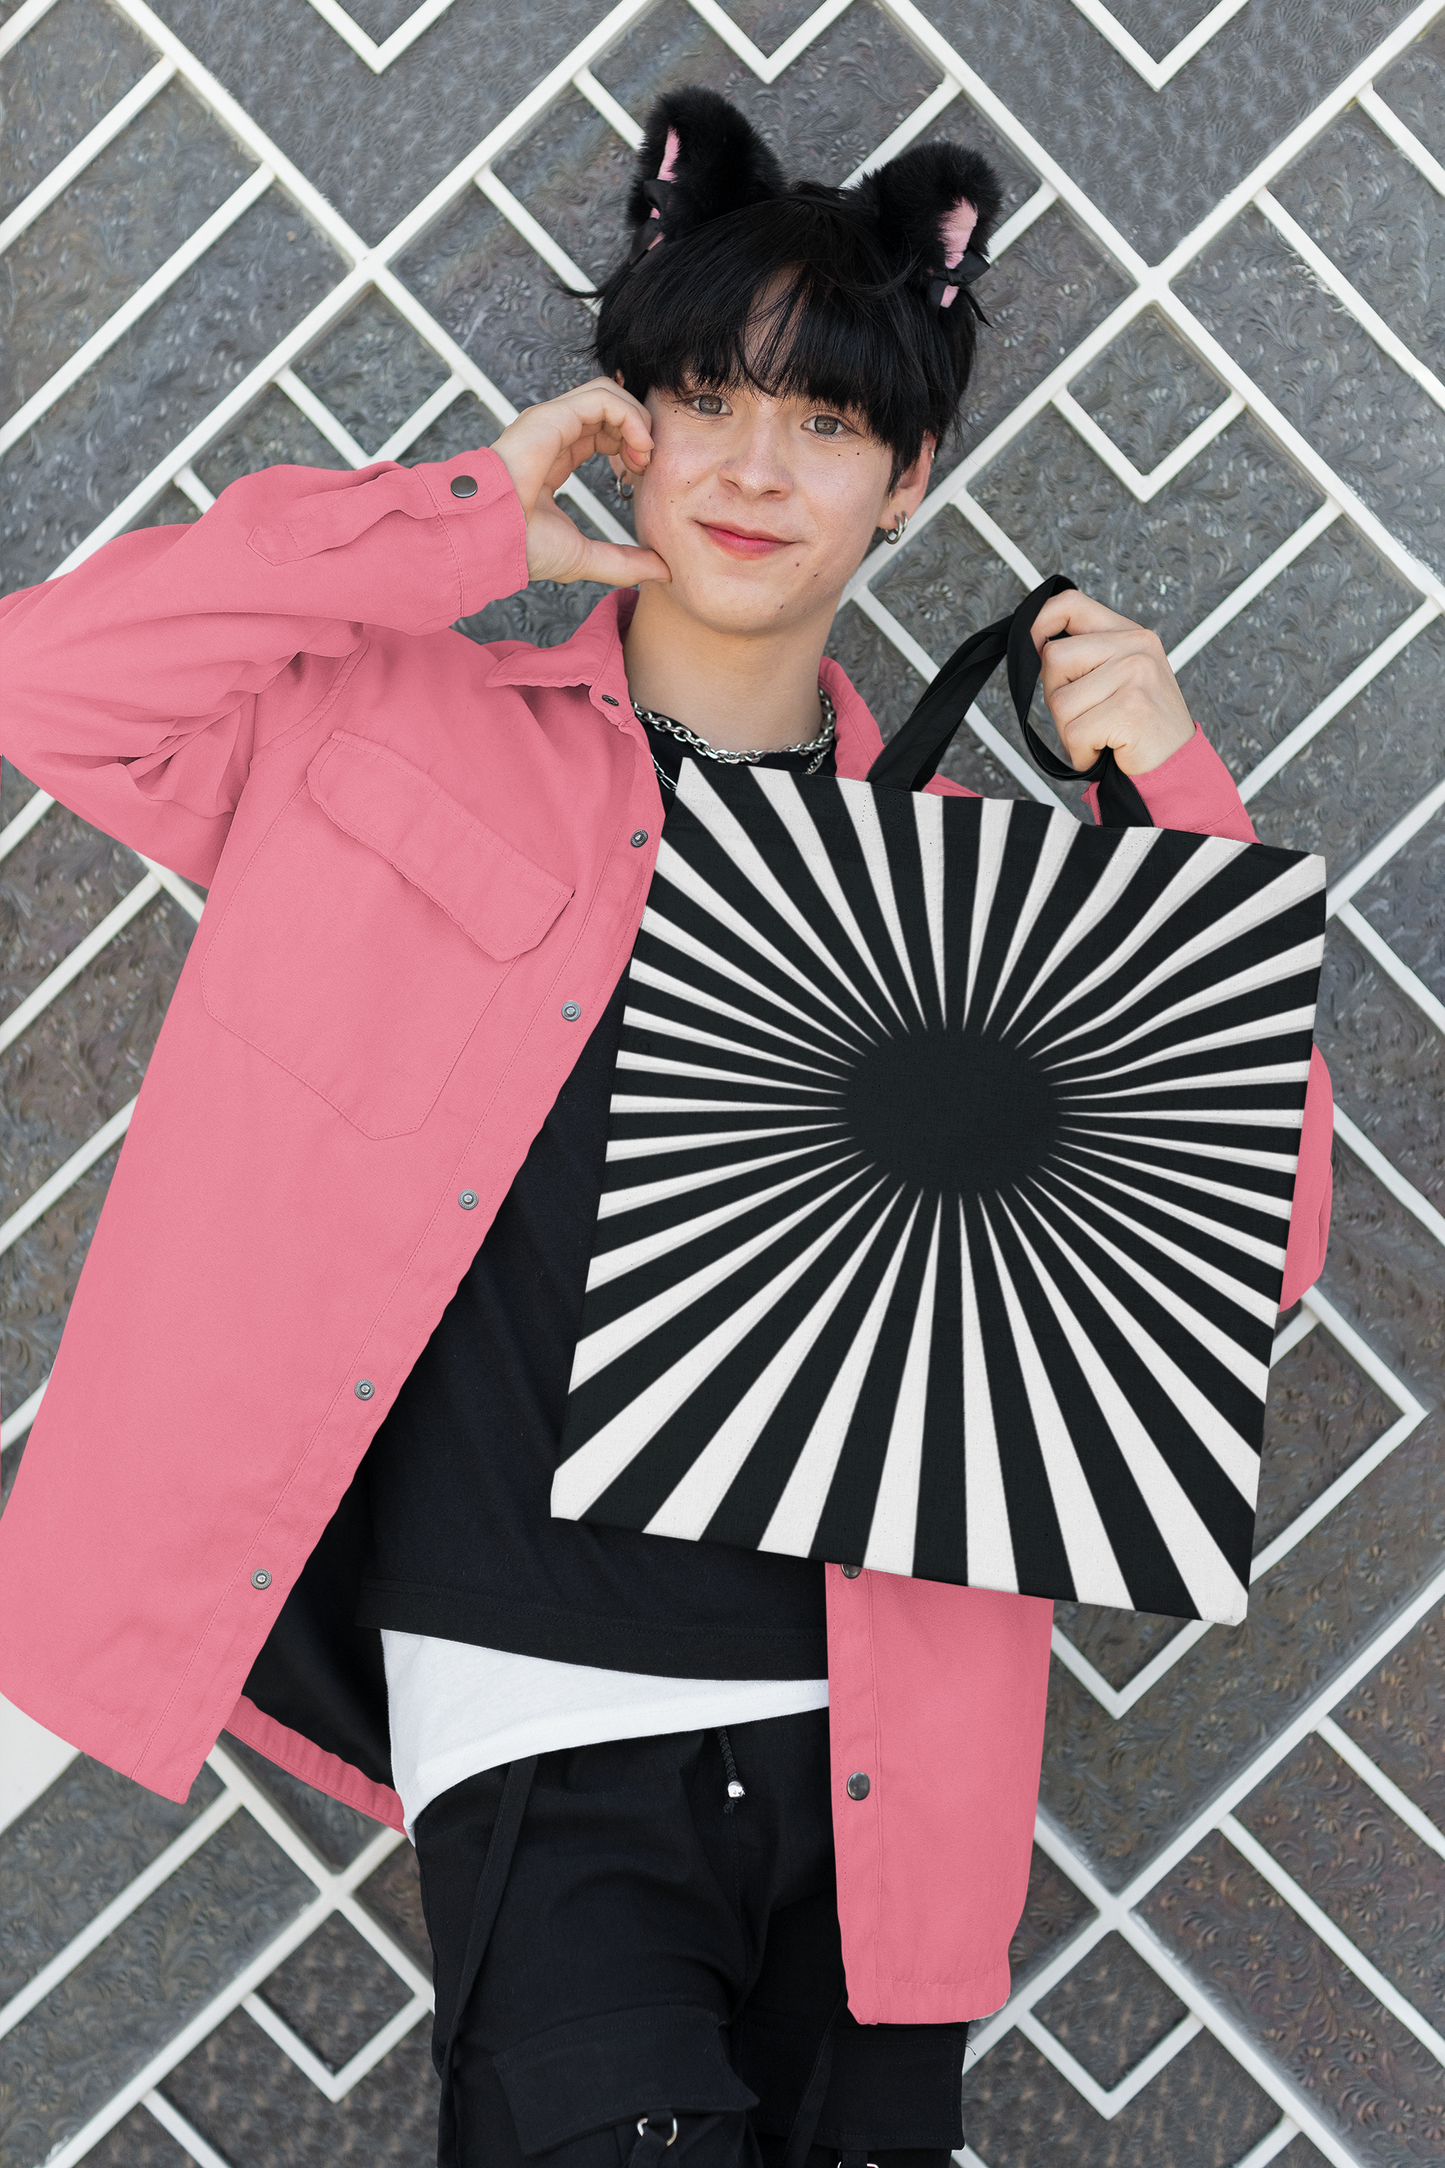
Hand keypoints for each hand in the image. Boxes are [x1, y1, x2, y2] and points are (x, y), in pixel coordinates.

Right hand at [490, 378, 670, 587]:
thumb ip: (623, 562)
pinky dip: (630, 416)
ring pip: (608, 393)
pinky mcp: (551, 418)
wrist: (491, 541)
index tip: (640, 475)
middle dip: (638, 429)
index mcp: (554, 456)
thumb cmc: (522, 548)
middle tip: (647, 463)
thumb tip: (661, 570)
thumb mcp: (586, 556)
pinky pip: (602, 397)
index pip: (600, 431)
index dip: (629, 445)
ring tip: (645, 453)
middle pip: (608, 406)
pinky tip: (639, 445)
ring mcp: (549, 422)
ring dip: (637, 419)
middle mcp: (551, 433)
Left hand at [1032, 589, 1193, 775]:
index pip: (1071, 604)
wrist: (1179, 765)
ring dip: (1071, 733)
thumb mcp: (1119, 679)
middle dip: (1058, 697)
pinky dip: (1082, 753)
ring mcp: (1135, 675)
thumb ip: (1086, 658)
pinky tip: (1107, 750)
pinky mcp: (1130, 709)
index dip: (1040, 621)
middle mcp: (1135, 647)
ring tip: (1102, 736)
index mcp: (1130, 634)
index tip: (1032, 644)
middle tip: (1089, 716)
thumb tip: (1036, 648)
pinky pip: (1075, 734)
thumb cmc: (1142, 728)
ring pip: (1060, 702)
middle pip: (1054, 658)